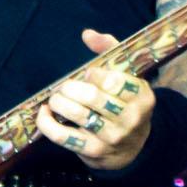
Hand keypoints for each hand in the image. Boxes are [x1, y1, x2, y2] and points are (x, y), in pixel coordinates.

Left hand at [38, 30, 153, 172]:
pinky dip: (47, 123)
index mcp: (142, 96)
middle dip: (70, 87)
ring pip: (77, 114)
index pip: (113, 81)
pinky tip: (44, 113)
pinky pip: (63, 136)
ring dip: (59, 102)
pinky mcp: (93, 152)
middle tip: (65, 86)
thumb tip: (87, 34)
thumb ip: (110, 49)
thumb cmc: (126, 103)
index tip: (87, 74)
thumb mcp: (127, 76)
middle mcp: (130, 118)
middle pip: (92, 96)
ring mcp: (112, 137)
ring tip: (56, 98)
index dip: (93, 74)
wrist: (134, 147)